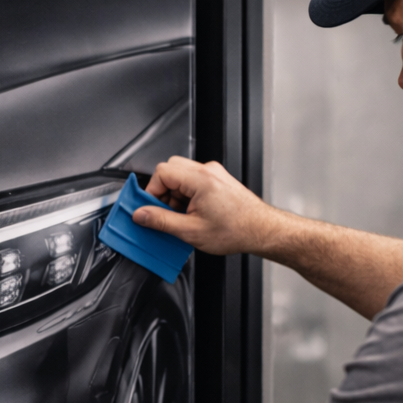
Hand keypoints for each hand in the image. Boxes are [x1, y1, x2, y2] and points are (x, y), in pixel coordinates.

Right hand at [133, 157, 278, 256]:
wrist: (261, 231)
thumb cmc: (236, 230)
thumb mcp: (191, 231)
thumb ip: (161, 221)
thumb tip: (141, 215)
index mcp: (200, 179)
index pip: (162, 172)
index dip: (151, 191)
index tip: (149, 208)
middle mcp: (207, 171)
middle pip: (170, 170)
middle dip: (162, 193)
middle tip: (163, 213)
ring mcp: (214, 174)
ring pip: (180, 176)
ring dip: (174, 196)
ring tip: (181, 217)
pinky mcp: (218, 180)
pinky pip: (193, 182)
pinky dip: (186, 196)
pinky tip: (191, 214)